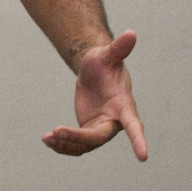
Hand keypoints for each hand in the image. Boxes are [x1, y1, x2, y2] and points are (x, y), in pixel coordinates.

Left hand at [43, 29, 147, 160]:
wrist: (94, 71)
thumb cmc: (104, 62)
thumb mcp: (107, 54)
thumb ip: (119, 48)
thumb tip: (131, 33)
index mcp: (124, 105)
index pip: (134, 124)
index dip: (139, 140)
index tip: (144, 157)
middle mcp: (114, 121)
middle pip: (98, 137)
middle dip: (78, 137)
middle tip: (56, 130)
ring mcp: (101, 129)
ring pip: (85, 145)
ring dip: (66, 144)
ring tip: (47, 138)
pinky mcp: (88, 132)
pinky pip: (76, 145)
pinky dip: (62, 145)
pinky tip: (47, 140)